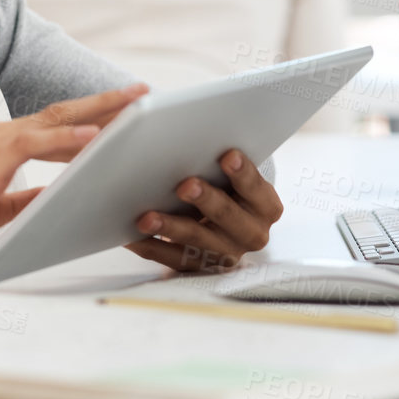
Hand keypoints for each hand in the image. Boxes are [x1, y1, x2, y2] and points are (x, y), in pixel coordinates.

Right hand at [0, 83, 150, 266]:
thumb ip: (26, 198)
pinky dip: (68, 139)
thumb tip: (59, 197)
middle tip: (144, 93)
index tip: (125, 114)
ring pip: (56, 121)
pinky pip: (36, 143)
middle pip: (63, 114)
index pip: (54, 126)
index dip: (91, 118)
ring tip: (136, 106)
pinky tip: (96, 139)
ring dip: (99, 113)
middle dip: (106, 103)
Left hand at [126, 149, 283, 273]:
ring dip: (171, 228)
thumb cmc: (226, 186)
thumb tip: (197, 131)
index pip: (256, 188)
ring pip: (198, 242)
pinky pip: (173, 259)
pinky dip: (151, 247)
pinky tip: (132, 237)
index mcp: (265, 207)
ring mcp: (226, 254)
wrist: (226, 221)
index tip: (228, 155)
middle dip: (206, 200)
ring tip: (146, 218)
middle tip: (185, 185)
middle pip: (228, 217)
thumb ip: (225, 161)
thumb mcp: (234, 176)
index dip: (243, 174)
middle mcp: (251, 234)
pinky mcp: (200, 267)